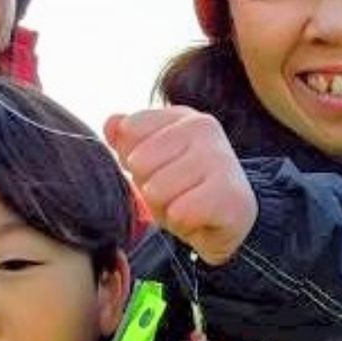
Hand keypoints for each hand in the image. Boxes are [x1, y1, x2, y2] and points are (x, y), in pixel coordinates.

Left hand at [104, 106, 256, 265]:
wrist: (229, 222)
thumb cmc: (185, 189)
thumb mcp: (150, 163)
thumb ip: (127, 140)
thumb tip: (111, 123)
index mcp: (182, 117)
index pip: (130, 129)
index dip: (134, 160)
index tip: (158, 168)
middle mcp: (203, 127)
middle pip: (140, 163)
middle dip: (149, 188)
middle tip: (175, 193)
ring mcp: (220, 157)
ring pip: (157, 191)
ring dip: (165, 209)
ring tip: (187, 206)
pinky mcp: (230, 194)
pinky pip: (180, 213)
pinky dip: (183, 224)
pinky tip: (200, 219)